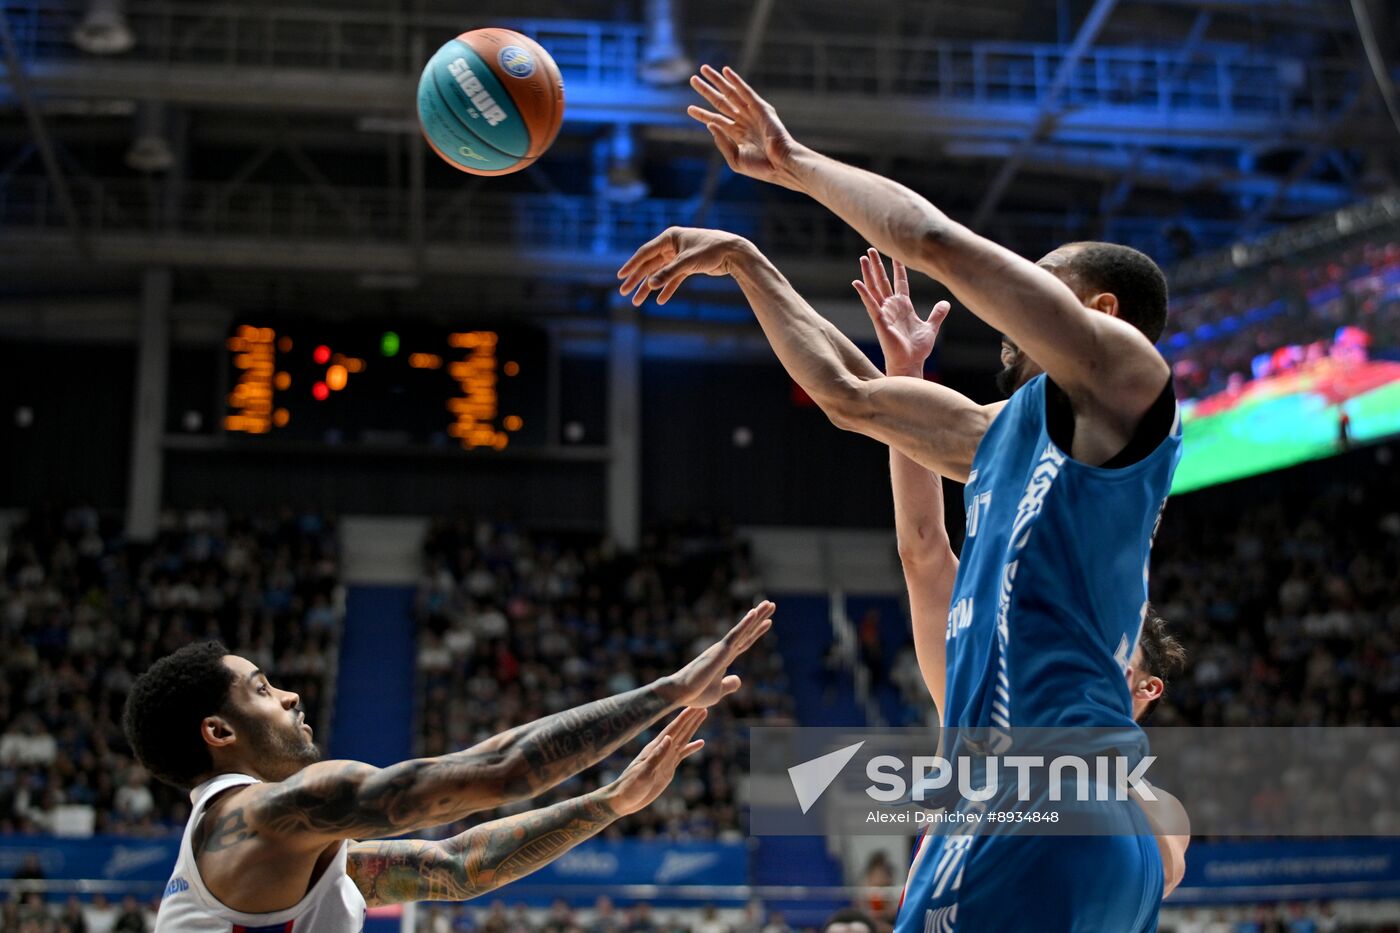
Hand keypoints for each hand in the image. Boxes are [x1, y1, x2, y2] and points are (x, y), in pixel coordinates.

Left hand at [604, 708, 706, 815]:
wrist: (624, 799)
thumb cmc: (630, 786)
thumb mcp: (643, 772)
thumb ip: (656, 756)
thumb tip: (668, 737)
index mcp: (655, 748)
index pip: (672, 729)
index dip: (684, 718)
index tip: (694, 706)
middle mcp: (661, 750)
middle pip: (680, 730)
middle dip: (691, 718)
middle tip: (704, 706)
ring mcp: (666, 758)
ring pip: (683, 739)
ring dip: (693, 727)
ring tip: (703, 715)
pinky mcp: (668, 768)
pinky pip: (683, 754)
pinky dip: (691, 747)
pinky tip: (701, 743)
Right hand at [617, 226, 751, 305]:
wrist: (734, 252)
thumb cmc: (711, 250)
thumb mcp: (687, 262)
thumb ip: (668, 273)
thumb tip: (650, 285)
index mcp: (669, 238)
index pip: (645, 253)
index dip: (632, 265)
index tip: (620, 276)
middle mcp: (672, 245)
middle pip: (649, 265)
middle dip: (637, 280)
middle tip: (624, 293)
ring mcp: (679, 256)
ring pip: (660, 273)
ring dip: (649, 287)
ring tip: (637, 301)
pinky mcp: (688, 266)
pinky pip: (673, 279)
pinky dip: (667, 288)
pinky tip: (660, 300)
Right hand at [660, 601, 774, 707]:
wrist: (681, 693)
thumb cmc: (695, 694)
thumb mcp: (717, 692)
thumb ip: (729, 684)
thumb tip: (739, 680)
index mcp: (725, 659)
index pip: (745, 642)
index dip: (756, 632)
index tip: (768, 621)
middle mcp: (725, 650)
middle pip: (747, 631)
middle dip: (760, 617)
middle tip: (771, 603)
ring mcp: (723, 648)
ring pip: (744, 629)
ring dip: (757, 615)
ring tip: (769, 603)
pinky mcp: (720, 650)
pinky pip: (735, 635)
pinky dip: (745, 624)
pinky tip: (754, 613)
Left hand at [688, 65, 803, 190]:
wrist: (780, 165)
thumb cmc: (761, 168)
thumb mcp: (735, 159)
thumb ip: (721, 142)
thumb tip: (710, 123)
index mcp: (737, 134)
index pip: (716, 119)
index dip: (702, 113)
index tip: (689, 108)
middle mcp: (743, 121)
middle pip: (720, 102)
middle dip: (706, 91)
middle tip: (693, 79)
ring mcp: (752, 113)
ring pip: (730, 93)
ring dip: (717, 81)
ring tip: (703, 69)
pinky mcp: (761, 108)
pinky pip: (746, 91)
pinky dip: (736, 81)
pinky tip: (725, 71)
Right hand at [852, 249, 949, 377]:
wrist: (910, 363)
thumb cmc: (917, 349)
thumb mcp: (930, 327)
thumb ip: (937, 314)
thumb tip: (946, 303)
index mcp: (903, 306)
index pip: (900, 283)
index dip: (898, 269)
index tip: (896, 256)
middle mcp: (891, 307)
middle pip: (882, 281)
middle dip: (877, 266)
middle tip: (870, 250)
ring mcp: (884, 313)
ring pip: (874, 288)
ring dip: (868, 273)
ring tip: (862, 258)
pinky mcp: (879, 321)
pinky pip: (870, 304)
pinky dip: (863, 293)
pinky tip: (856, 282)